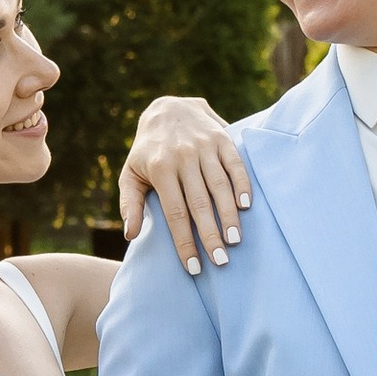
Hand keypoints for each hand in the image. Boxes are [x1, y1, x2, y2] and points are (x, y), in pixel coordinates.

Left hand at [121, 94, 250, 272]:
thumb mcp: (130, 173)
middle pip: (200, 204)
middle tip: (220, 262)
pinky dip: (242, 184)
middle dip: (210, 235)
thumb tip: (131, 235)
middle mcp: (183, 157)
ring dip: (229, 215)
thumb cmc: (147, 151)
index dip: (185, 242)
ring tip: (236, 241)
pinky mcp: (222, 138)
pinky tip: (246, 206)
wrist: (166, 108)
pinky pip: (235, 164)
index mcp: (160, 169)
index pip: (175, 213)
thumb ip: (130, 203)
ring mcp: (205, 146)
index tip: (193, 267)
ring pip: (220, 186)